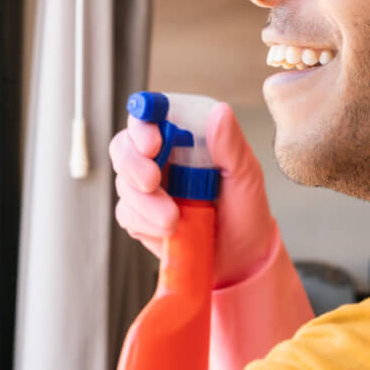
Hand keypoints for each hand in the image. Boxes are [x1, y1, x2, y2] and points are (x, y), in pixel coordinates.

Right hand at [109, 102, 282, 288]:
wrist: (240, 257)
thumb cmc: (245, 208)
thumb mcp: (246, 174)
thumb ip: (231, 144)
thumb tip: (220, 112)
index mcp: (183, 138)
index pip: (150, 116)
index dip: (143, 124)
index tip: (153, 143)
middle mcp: (159, 158)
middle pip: (123, 146)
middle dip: (132, 163)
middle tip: (152, 181)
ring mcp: (146, 188)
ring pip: (123, 183)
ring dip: (144, 202)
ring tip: (174, 220)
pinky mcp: (140, 217)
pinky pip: (127, 214)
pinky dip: (145, 223)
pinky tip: (169, 232)